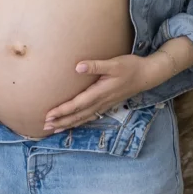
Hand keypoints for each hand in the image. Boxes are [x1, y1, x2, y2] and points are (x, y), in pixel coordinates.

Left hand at [43, 54, 160, 131]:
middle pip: (78, 115)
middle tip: (45, 126)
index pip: (77, 104)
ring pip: (84, 118)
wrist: (147, 75)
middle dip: (61, 121)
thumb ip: (96, 65)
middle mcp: (101, 101)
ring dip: (69, 124)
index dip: (62, 111)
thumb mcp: (114, 63)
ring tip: (54, 129)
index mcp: (100, 92)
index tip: (49, 115)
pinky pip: (91, 116)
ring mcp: (105, 104)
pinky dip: (80, 122)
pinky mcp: (108, 104)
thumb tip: (77, 66)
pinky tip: (74, 124)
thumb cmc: (130, 67)